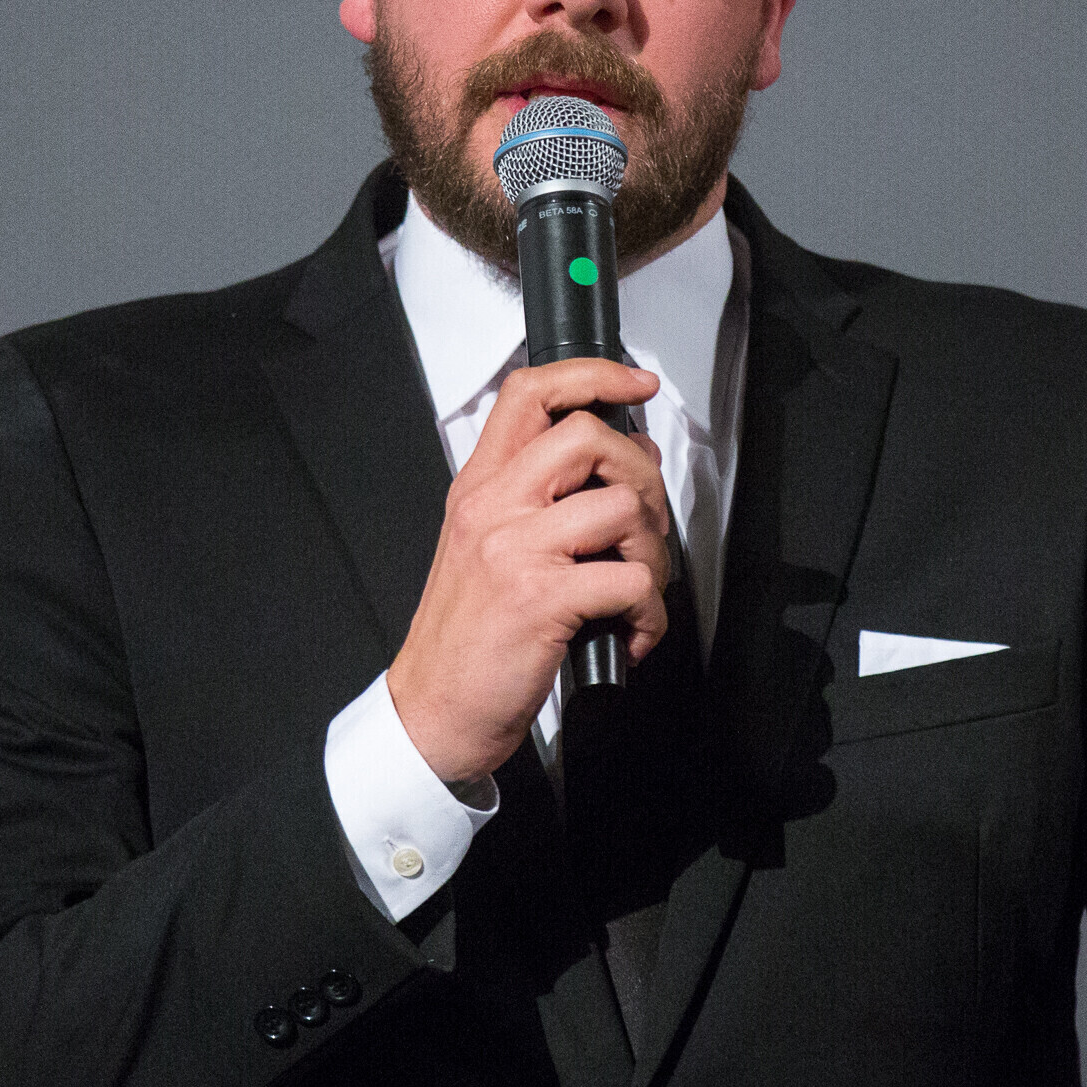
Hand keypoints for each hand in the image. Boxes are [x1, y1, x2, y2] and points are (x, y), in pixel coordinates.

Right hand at [389, 356, 671, 782]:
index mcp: (479, 487)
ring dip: (653, 553)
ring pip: (622, 507)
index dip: (592, 374)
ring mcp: (516, 549)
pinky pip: (632, 581)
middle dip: (642, 475)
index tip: (634, 386)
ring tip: (636, 589)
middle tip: (643, 523)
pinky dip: (651, 612)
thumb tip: (617, 468)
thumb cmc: (468, 637)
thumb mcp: (484, 547)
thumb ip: (536, 501)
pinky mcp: (542, 599)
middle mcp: (494, 507)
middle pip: (589, 436)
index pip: (530, 393)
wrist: (434, 711)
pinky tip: (632, 632)